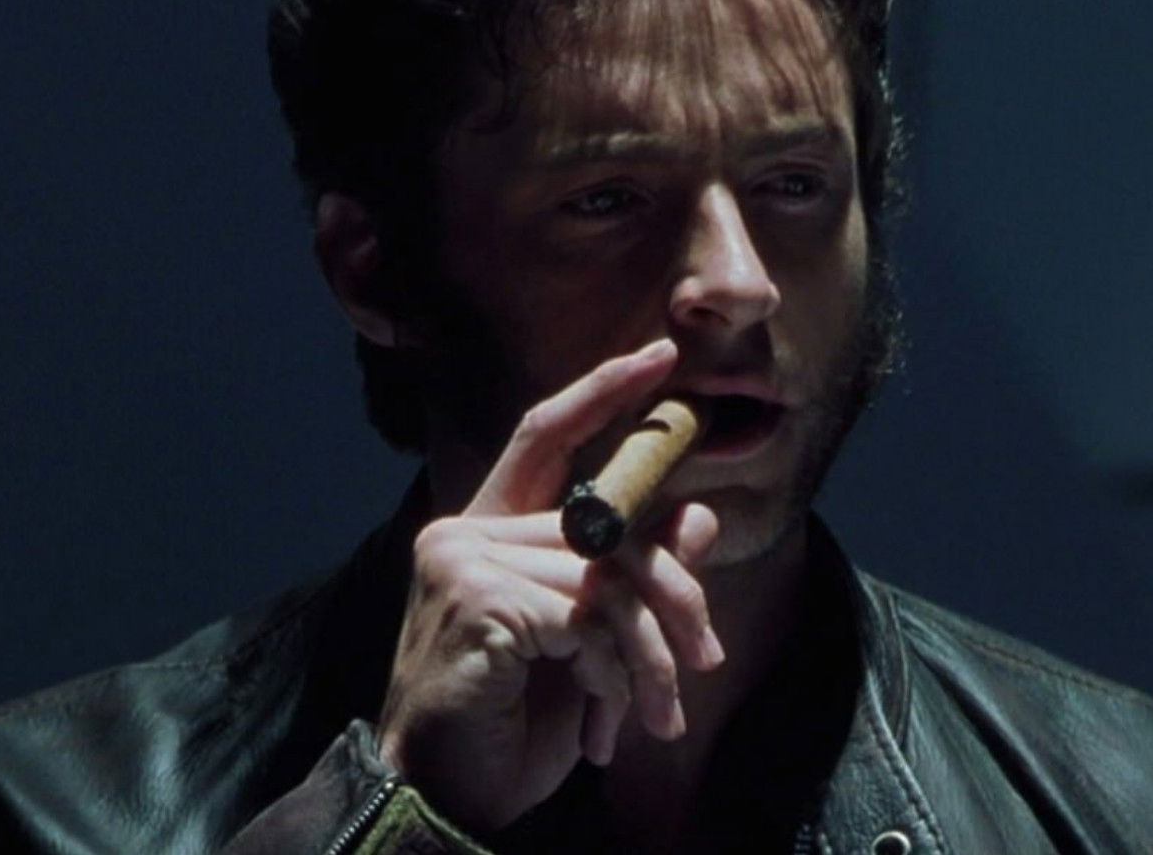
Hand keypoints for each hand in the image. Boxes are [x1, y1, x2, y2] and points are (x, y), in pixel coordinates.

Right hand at [375, 339, 727, 830]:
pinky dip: (610, 674)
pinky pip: (586, 618)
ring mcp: (463, 562)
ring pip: (605, 578)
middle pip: (605, 524)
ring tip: (658, 712)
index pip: (545, 433)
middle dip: (671, 593)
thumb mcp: (587, 644)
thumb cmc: (510, 723)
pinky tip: (600, 723)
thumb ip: (630, 577)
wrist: (446, 798)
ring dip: (646, 655)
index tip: (659, 355)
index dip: (603, 390)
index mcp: (485, 530)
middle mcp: (464, 532)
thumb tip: (699, 515)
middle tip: (706, 654)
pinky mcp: (480, 601)